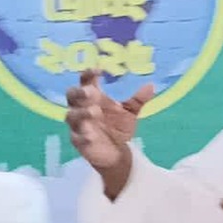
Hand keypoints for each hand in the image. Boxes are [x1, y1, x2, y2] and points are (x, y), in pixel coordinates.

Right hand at [66, 71, 154, 194]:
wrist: (117, 152)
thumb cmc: (118, 126)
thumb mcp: (130, 112)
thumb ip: (138, 99)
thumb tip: (151, 85)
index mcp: (93, 97)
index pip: (86, 81)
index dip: (89, 74)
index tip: (98, 70)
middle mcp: (82, 108)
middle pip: (72, 95)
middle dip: (79, 92)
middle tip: (90, 92)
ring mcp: (79, 125)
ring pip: (71, 116)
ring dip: (82, 113)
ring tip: (95, 111)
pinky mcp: (79, 141)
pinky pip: (77, 138)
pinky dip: (83, 136)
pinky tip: (91, 136)